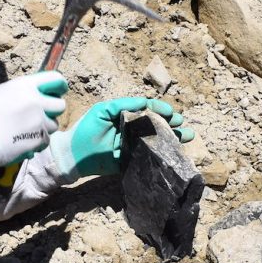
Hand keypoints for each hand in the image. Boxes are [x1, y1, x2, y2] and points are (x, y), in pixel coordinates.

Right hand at [0, 71, 68, 166]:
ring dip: (43, 127)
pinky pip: (46, 140)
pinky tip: (23, 140)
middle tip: (41, 114)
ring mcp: (39, 121)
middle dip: (52, 110)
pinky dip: (37, 141)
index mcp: (26, 86)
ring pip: (54, 124)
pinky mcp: (39, 139)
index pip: (56, 79)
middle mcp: (36, 101)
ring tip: (25, 129)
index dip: (60, 86)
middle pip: (60, 105)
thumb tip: (42, 91)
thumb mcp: (4, 91)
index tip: (59, 90)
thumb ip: (25, 89)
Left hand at [49, 96, 193, 180]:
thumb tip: (145, 102)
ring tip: (188, 135)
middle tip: (181, 122)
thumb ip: (123, 105)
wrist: (73, 157)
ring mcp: (133, 145)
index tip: (170, 111)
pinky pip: (150, 155)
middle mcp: (131, 129)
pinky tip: (175, 150)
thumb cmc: (86, 131)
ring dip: (173, 136)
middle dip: (171, 122)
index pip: (147, 109)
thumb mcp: (103, 111)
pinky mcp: (132, 160)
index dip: (159, 109)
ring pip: (157, 139)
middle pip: (156, 124)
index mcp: (125, 116)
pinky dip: (163, 153)